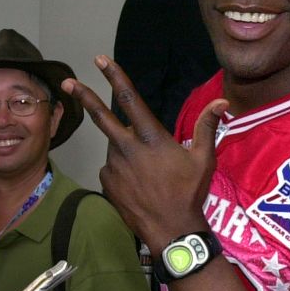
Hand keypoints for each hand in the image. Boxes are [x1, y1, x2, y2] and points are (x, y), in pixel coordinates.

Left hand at [60, 55, 225, 251]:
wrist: (170, 230)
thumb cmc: (189, 192)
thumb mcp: (204, 159)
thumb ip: (208, 126)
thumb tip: (222, 102)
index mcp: (150, 137)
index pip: (129, 99)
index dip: (114, 76)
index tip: (100, 60)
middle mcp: (127, 148)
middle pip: (101, 116)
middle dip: (82, 96)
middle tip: (67, 82)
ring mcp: (114, 166)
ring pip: (116, 147)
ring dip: (125, 148)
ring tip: (149, 171)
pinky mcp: (107, 182)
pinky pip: (112, 168)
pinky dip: (122, 169)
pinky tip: (139, 183)